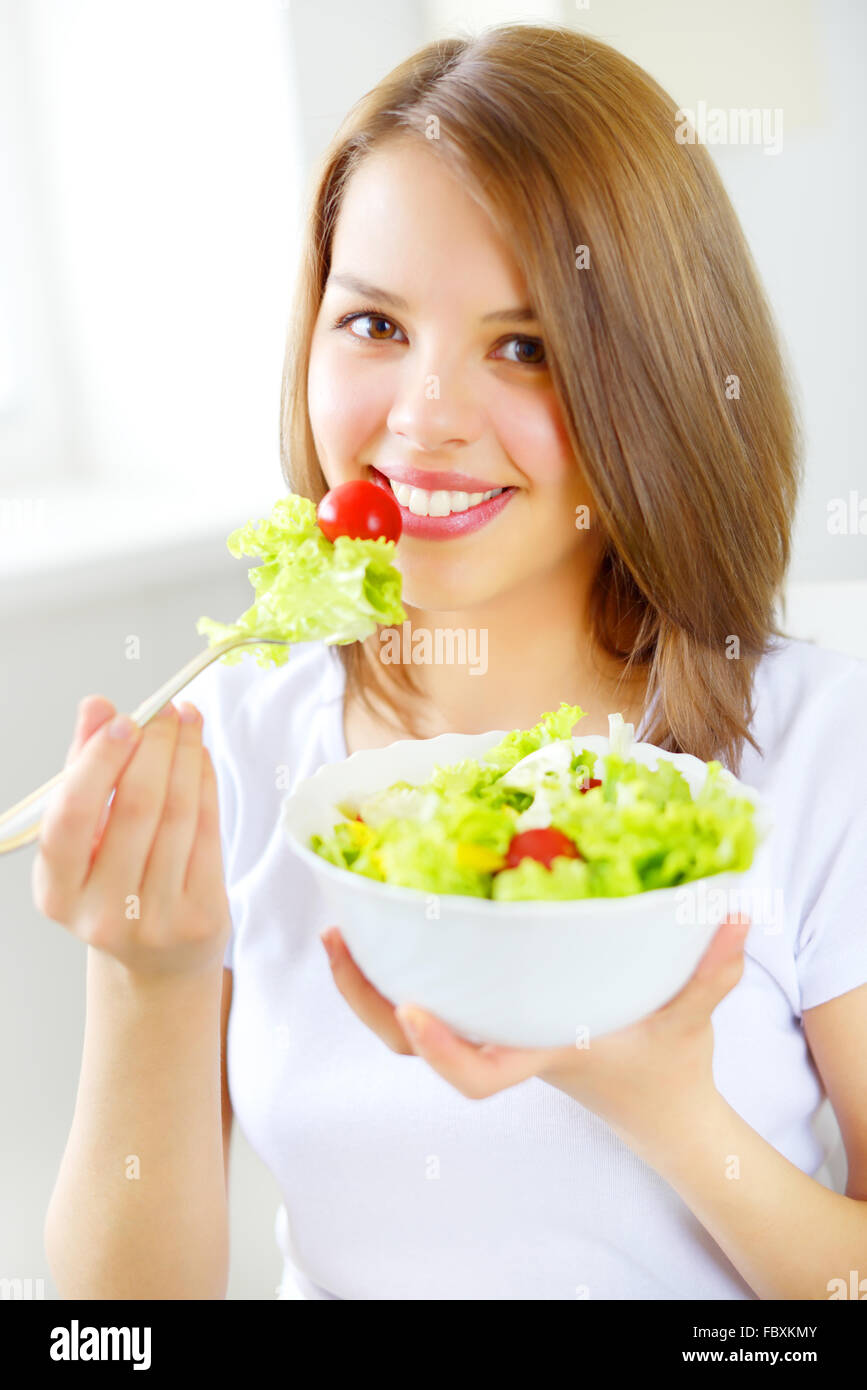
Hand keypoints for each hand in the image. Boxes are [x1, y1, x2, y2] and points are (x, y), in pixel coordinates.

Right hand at [32, 695, 230, 980]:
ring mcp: (155, 919)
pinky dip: (206, 784)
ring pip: (179, 815)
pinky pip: (208, 832)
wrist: (157, 961)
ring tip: (188, 721)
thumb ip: (85, 770)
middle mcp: (101, 912)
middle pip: (137, 808)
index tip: (124, 719)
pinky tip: (201, 757)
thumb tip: (96, 707)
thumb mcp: (86, 837)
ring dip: (186, 756)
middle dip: (155, 746)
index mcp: (57, 891)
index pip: (72, 817)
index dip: (99, 762)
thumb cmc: (116, 885)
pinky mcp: (200, 916)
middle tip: (166, 710)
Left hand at [320, 915, 750, 1150]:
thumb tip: (735, 915)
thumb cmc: (665, 1067)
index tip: (411, 1008)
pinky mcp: (492, 1012)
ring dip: (367, 982)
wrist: (655, 1103)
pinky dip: (399, 967)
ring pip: (408, 1027)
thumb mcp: (691, 1018)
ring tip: (340, 928)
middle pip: (413, 1048)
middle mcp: (504, 1043)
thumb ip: (712, 972)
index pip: (480, 1075)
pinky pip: (432, 997)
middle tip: (336, 939)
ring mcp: (492, 1031)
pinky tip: (386, 923)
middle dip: (365, 1000)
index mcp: (543, 1054)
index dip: (441, 1050)